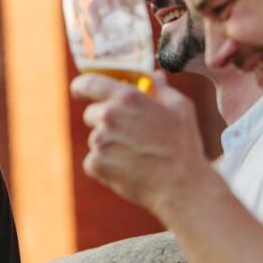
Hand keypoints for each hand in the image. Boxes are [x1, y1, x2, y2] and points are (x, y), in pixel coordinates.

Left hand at [69, 71, 209, 219]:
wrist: (180, 185)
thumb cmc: (183, 145)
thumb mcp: (180, 108)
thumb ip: (162, 89)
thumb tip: (155, 77)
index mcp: (127, 97)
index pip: (89, 83)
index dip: (81, 86)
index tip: (79, 90)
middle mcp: (109, 116)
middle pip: (91, 114)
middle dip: (105, 121)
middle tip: (129, 134)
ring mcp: (99, 141)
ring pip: (96, 139)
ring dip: (109, 144)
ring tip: (136, 155)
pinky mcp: (95, 164)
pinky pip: (94, 160)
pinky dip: (107, 165)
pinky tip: (129, 169)